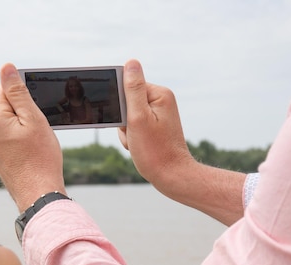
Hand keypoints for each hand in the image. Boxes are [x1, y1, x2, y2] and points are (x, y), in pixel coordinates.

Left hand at [0, 63, 66, 211]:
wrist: (38, 194)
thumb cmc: (40, 158)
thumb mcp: (33, 118)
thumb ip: (18, 92)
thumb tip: (6, 68)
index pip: (6, 88)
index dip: (26, 94)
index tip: (38, 108)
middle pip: (7, 105)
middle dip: (25, 110)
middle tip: (40, 127)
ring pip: (9, 122)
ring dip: (24, 125)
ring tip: (37, 142)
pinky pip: (9, 137)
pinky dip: (21, 139)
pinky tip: (32, 151)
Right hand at [117, 59, 196, 191]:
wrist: (171, 176)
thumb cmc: (154, 150)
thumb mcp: (138, 118)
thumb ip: (132, 89)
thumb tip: (131, 62)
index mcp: (159, 94)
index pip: (127, 87)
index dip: (119, 105)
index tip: (126, 120)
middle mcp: (161, 100)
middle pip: (126, 102)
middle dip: (123, 121)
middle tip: (134, 135)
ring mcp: (158, 113)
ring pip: (127, 116)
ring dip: (126, 131)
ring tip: (137, 143)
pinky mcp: (155, 125)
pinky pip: (133, 126)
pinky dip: (131, 137)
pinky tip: (139, 146)